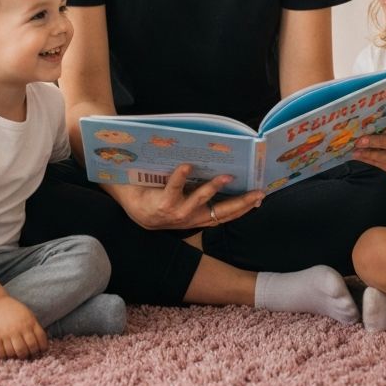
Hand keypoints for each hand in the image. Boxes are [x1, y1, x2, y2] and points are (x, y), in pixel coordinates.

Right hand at [0, 296, 48, 359]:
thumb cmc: (14, 310)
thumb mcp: (28, 314)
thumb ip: (34, 326)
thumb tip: (41, 342)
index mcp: (29, 321)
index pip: (40, 338)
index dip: (43, 347)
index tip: (41, 351)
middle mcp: (19, 328)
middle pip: (28, 348)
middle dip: (31, 354)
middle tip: (29, 355)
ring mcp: (7, 333)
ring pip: (15, 353)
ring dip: (18, 357)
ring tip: (19, 355)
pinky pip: (2, 352)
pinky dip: (5, 356)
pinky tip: (8, 354)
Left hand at [114, 164, 264, 230]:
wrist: (126, 199)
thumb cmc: (155, 194)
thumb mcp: (179, 197)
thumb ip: (197, 188)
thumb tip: (220, 169)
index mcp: (194, 218)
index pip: (224, 216)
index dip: (243, 208)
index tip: (259, 198)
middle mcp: (188, 220)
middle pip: (220, 213)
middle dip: (241, 203)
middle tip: (257, 193)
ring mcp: (175, 214)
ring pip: (200, 201)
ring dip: (213, 188)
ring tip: (226, 176)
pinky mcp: (162, 205)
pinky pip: (174, 188)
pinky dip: (181, 177)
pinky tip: (188, 166)